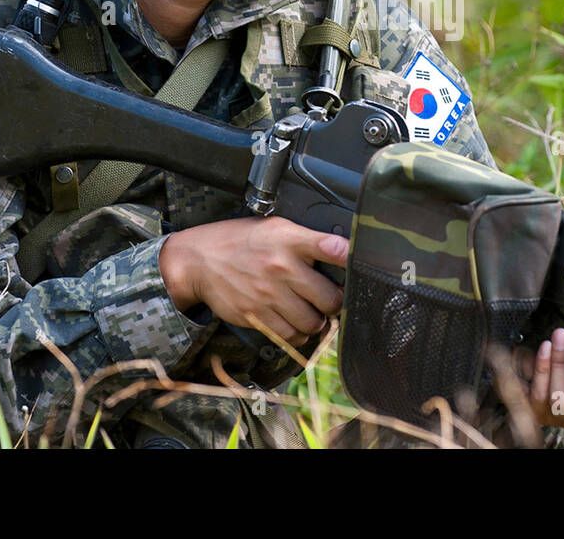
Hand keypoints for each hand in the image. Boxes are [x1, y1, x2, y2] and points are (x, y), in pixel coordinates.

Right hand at [158, 215, 347, 346]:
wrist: (198, 260)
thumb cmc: (240, 242)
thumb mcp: (275, 228)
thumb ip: (306, 241)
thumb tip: (341, 255)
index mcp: (289, 239)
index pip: (332, 248)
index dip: (353, 258)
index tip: (365, 265)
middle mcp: (281, 267)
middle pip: (330, 298)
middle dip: (335, 302)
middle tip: (330, 299)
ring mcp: (268, 294)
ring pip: (313, 322)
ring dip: (317, 321)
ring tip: (312, 312)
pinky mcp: (256, 316)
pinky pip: (290, 336)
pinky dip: (298, 334)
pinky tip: (294, 323)